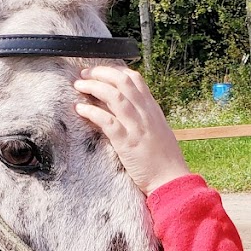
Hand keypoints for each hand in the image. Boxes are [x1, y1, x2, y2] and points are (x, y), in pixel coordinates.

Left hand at [74, 66, 190, 194]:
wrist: (171, 180)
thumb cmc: (163, 160)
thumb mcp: (157, 131)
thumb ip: (143, 117)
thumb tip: (125, 109)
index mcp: (152, 109)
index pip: (135, 79)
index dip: (115, 70)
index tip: (100, 72)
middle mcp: (145, 113)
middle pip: (122, 81)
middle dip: (100, 72)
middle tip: (84, 73)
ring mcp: (136, 127)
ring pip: (114, 96)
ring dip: (93, 86)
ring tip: (79, 85)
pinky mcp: (126, 142)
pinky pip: (107, 120)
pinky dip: (91, 111)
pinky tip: (80, 108)